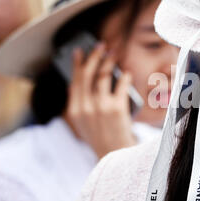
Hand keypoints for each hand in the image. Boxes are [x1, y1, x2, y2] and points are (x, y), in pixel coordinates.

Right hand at [64, 43, 136, 157]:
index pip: (74, 80)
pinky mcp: (117, 108)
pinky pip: (121, 85)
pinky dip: (124, 76)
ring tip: (114, 54)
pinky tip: (127, 72)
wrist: (115, 155)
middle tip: (101, 45)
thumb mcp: (84, 124)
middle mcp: (85, 107)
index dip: (77, 64)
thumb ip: (78, 105)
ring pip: (103, 76)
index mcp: (75, 110)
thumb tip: (73, 84)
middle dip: (94, 56)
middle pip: (88, 74)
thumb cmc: (102, 139)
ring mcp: (100, 107)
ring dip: (109, 61)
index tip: (79, 51)